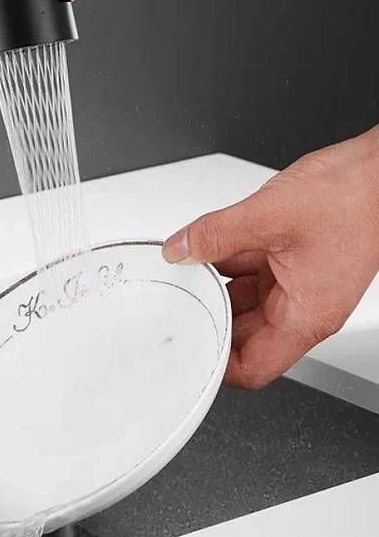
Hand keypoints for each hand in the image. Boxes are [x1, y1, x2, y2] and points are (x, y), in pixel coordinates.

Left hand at [162, 128, 378, 388]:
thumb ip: (216, 234)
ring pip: (246, 299)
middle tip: (178, 300)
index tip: (188, 347)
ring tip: (188, 268)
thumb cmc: (353, 196)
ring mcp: (300, 282)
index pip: (253, 367)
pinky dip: (229, 260)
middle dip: (210, 317)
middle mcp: (304, 306)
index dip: (217, 363)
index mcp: (305, 316)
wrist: (378, 169)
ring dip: (216, 284)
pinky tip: (207, 245)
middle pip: (245, 335)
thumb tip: (181, 249)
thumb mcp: (269, 214)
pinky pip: (254, 270)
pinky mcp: (296, 258)